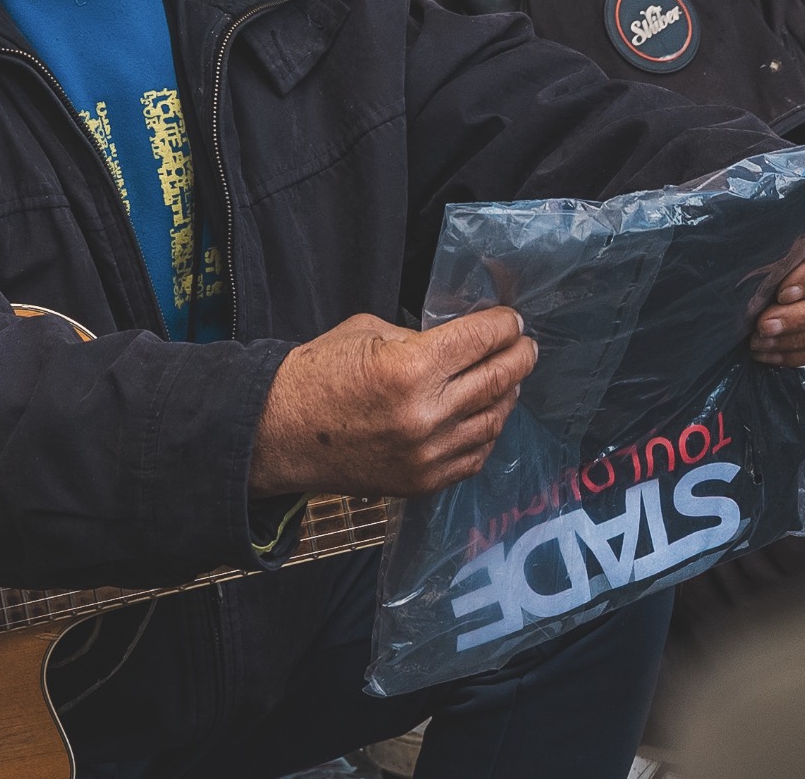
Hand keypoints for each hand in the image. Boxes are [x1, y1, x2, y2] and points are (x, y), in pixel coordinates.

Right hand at [249, 309, 537, 498]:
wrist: (279, 432)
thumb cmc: (317, 374)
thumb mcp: (368, 332)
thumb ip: (419, 338)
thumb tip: (459, 343)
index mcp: (411, 368)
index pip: (480, 340)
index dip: (504, 326)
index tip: (512, 321)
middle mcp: (426, 415)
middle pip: (497, 380)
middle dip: (518, 357)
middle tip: (525, 345)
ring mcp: (427, 455)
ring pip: (493, 421)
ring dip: (507, 395)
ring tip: (509, 379)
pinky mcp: (421, 483)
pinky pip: (473, 457)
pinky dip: (487, 433)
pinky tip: (486, 416)